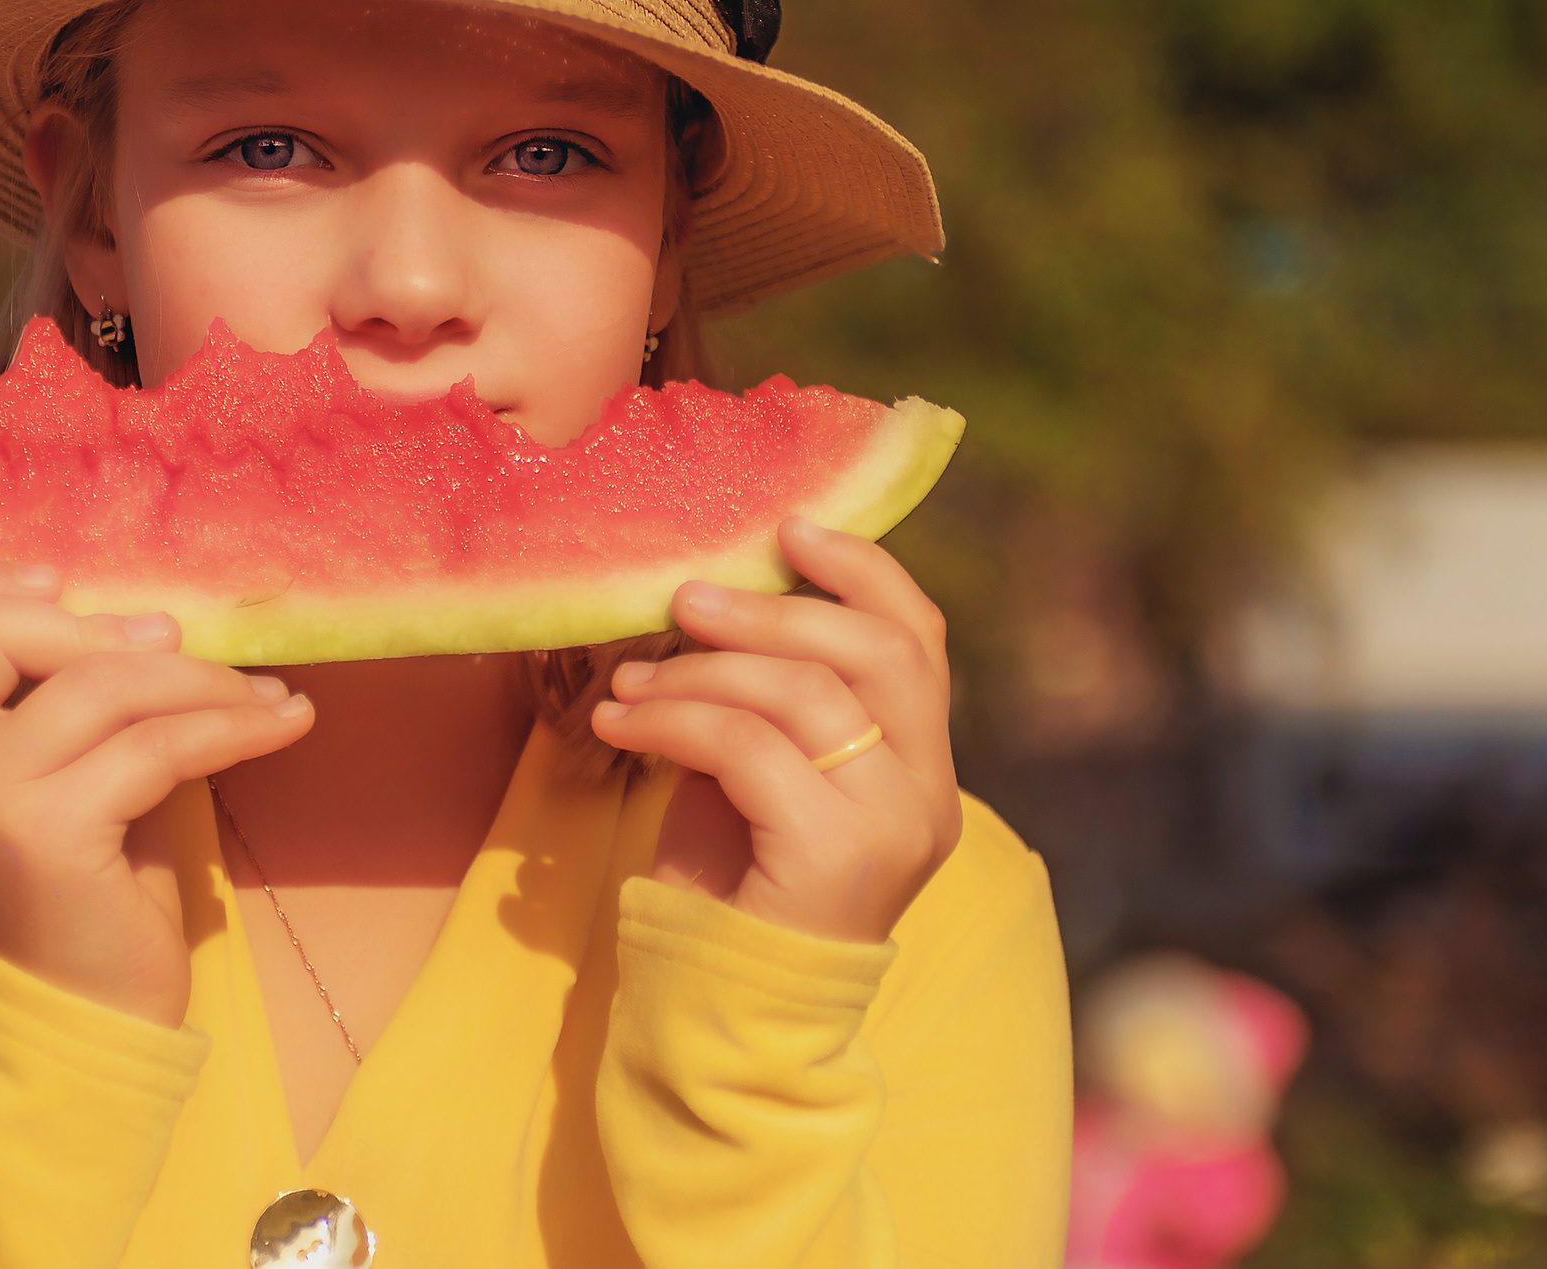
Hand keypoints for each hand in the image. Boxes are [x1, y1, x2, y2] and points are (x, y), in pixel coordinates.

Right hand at [0, 564, 314, 1025]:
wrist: (88, 1016)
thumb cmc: (91, 885)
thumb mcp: (65, 770)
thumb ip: (62, 695)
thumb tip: (150, 616)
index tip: (63, 589)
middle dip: (95, 625)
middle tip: (177, 650)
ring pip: (95, 679)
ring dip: (198, 677)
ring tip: (259, 696)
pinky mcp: (43, 832)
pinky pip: (156, 743)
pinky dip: (234, 726)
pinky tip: (285, 724)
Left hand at [589, 518, 960, 943]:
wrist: (725, 1016)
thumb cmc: (736, 888)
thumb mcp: (762, 776)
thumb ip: (773, 700)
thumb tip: (716, 596)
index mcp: (923, 768)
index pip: (919, 640)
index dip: (862, 571)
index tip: (789, 529)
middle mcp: (927, 795)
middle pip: (873, 651)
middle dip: (771, 609)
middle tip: (683, 599)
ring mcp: (892, 825)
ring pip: (804, 693)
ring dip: (700, 670)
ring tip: (631, 680)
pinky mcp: (835, 854)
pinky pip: (749, 747)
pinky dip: (673, 722)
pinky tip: (619, 726)